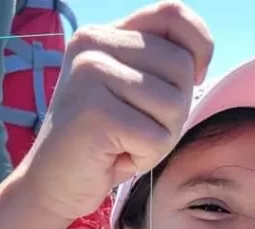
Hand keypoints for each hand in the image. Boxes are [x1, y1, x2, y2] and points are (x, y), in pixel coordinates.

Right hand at [18, 1, 213, 220]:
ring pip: (173, 104)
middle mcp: (93, 43)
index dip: (199, 46)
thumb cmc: (104, 144)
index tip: (193, 79)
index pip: (173, 14)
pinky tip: (116, 158)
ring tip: (125, 144)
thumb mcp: (135, 94)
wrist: (53, 185)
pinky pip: (156, 138)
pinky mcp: (94, 112)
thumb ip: (160, 65)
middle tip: (138, 129)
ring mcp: (90, 74)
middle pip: (180, 66)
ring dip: (160, 138)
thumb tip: (200, 58)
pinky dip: (146, 158)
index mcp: (104, 33)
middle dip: (175, 111)